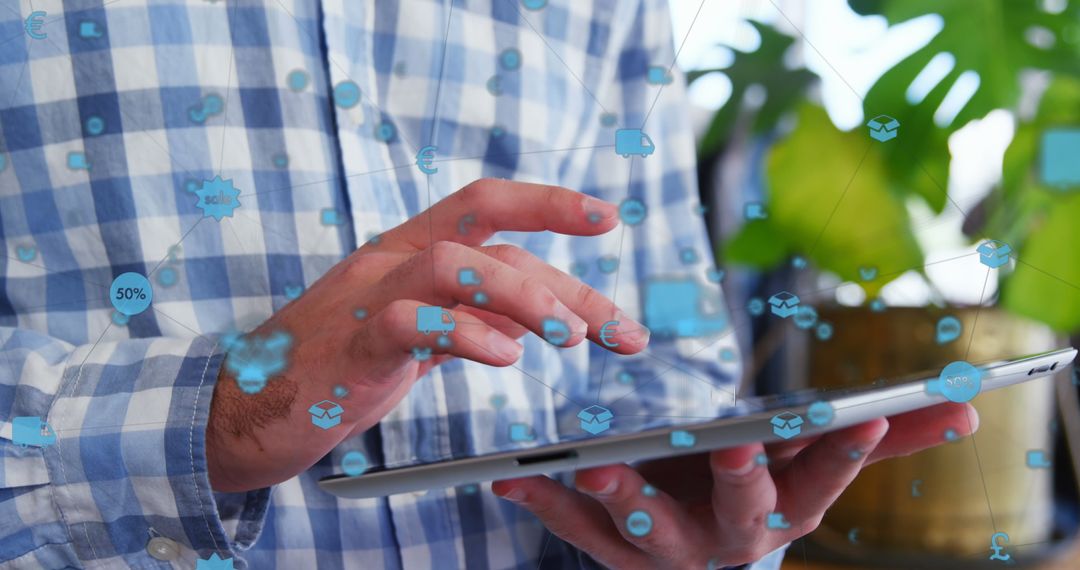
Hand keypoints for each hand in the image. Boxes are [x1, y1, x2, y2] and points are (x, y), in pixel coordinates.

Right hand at [206, 180, 648, 491]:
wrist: (247, 407)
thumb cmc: (340, 366)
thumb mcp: (420, 335)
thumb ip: (473, 314)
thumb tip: (542, 314)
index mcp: (408, 251)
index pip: (486, 207)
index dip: (549, 203)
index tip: (607, 218)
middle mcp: (390, 260)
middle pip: (489, 239)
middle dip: (564, 281)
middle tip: (615, 331)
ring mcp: (366, 297)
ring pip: (454, 264)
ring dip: (524, 298)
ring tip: (568, 339)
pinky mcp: (350, 343)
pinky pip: (412, 322)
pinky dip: (467, 335)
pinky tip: (504, 356)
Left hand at [493, 402, 978, 568]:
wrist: (697, 543)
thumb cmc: (758, 484)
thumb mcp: (813, 464)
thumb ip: (878, 438)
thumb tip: (964, 407)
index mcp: (787, 510)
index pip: (826, 479)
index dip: (847, 451)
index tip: (864, 408)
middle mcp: (731, 539)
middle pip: (742, 514)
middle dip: (740, 481)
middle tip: (732, 446)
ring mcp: (670, 550)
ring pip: (648, 530)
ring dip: (622, 500)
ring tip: (594, 467)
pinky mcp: (613, 551)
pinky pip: (576, 531)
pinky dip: (545, 503)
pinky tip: (513, 475)